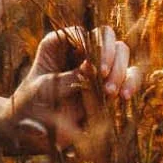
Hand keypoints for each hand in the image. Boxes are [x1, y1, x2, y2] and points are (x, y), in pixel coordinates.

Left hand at [7, 25, 142, 156]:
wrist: (33, 128)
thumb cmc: (32, 102)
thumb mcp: (46, 87)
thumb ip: (69, 77)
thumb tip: (93, 68)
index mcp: (59, 42)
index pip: (84, 33)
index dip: (95, 47)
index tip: (97, 69)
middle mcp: (79, 49)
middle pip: (108, 39)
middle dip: (112, 58)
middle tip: (105, 80)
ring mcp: (96, 65)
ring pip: (122, 54)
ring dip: (121, 71)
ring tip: (112, 93)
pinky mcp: (108, 84)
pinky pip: (128, 76)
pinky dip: (130, 83)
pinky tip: (124, 96)